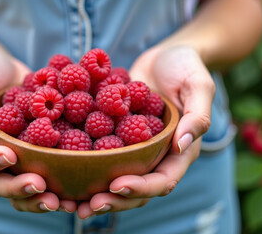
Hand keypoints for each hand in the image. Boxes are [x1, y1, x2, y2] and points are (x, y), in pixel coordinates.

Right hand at [0, 48, 76, 212]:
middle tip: (40, 186)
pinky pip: (46, 175)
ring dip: (39, 199)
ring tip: (61, 202)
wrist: (9, 68)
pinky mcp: (39, 154)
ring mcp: (18, 158)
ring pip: (23, 188)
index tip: (10, 155)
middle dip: (18, 189)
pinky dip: (59, 187)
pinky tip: (77, 192)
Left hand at [77, 45, 214, 218]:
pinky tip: (62, 171)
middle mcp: (155, 156)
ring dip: (95, 193)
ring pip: (115, 178)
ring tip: (71, 203)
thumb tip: (182, 145)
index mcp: (178, 151)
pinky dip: (84, 166)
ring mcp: (133, 148)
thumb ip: (197, 115)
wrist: (162, 56)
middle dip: (113, 200)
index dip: (141, 188)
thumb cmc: (185, 67)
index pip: (163, 180)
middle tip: (87, 206)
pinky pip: (101, 155)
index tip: (116, 185)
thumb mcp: (198, 84)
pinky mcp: (115, 137)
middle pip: (136, 189)